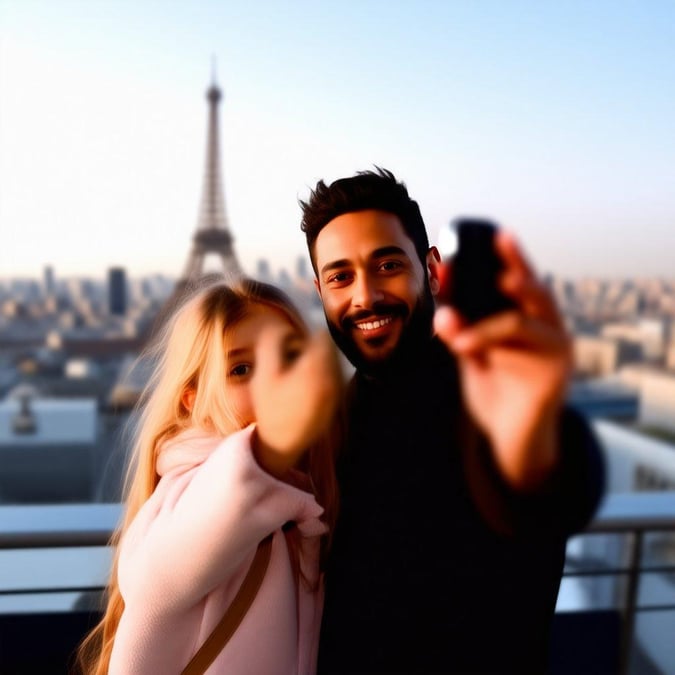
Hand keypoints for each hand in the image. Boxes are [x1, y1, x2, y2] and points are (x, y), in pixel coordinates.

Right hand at [250, 323, 341, 478]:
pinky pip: (333, 377)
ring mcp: (339, 390)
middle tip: (292, 364)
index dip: (305, 337)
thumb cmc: (271, 406)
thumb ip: (272, 342)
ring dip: (317, 363)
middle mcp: (334, 377)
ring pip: (332, 362)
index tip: (291, 350)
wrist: (282, 443)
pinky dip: (321, 378)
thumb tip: (284, 327)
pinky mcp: (338, 401)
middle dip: (312, 350)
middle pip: (329, 347)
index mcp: (318, 367)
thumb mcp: (265, 372)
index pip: (322, 335)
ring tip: (296, 379)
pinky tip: (303, 392)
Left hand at [434, 230, 571, 490]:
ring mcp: (556, 346)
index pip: (521, 280)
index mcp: (529, 318)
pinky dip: (488, 337)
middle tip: (499, 244)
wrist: (509, 437)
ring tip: (457, 309)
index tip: (495, 234)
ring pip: (526, 314)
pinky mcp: (558, 368)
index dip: (512, 256)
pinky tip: (463, 344)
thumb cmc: (495, 389)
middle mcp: (548, 327)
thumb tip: (443, 312)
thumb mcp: (473, 355)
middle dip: (515, 265)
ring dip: (490, 309)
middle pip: (536, 288)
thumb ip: (460, 332)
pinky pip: (524, 343)